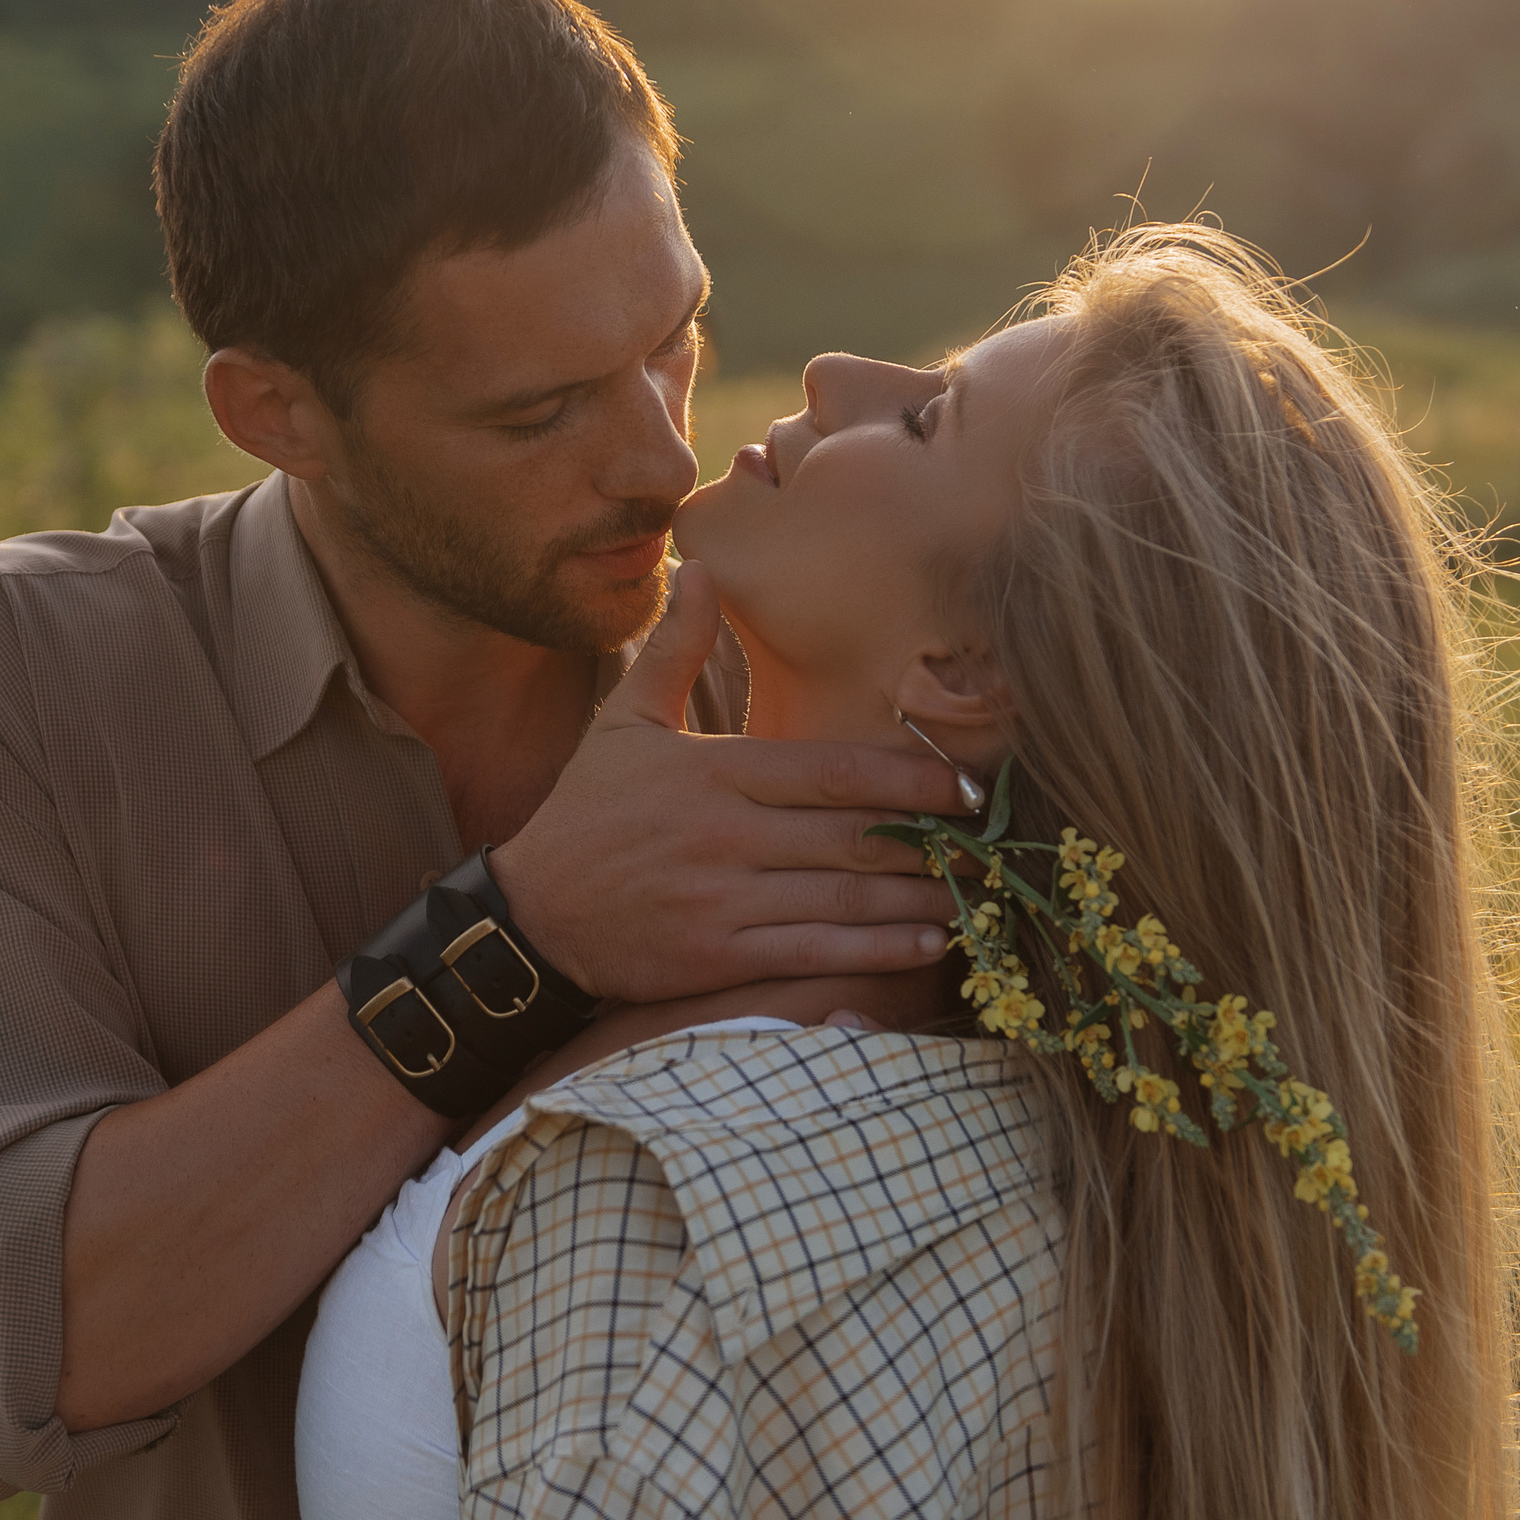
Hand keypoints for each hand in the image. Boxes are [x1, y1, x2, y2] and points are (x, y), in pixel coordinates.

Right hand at [490, 563, 961, 1000]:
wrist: (527, 916)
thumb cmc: (585, 814)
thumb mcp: (623, 723)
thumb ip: (675, 649)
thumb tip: (700, 563)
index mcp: (713, 772)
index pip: (829, 771)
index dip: (906, 781)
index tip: (962, 786)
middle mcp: (724, 835)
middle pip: (849, 835)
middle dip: (930, 842)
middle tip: (991, 845)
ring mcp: (722, 899)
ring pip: (842, 898)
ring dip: (918, 899)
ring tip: (975, 896)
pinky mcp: (717, 956)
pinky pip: (814, 952)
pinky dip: (876, 949)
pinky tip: (926, 943)